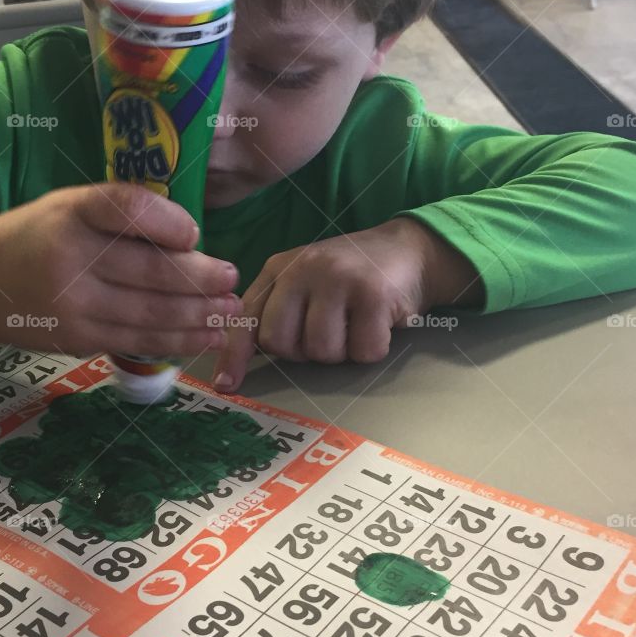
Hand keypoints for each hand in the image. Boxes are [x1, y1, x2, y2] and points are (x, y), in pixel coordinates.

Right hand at [0, 182, 241, 357]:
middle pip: (149, 270)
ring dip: (198, 315)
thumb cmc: (39, 235)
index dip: (167, 222)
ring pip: (149, 314)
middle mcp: (70, 259)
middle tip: (232, 278)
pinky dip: (177, 340)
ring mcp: (73, 306)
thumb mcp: (70, 205)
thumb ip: (122, 214)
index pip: (125, 209)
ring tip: (229, 310)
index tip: (194, 234)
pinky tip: (205, 335)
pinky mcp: (77, 339)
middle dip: (200, 278)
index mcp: (71, 213)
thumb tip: (190, 240)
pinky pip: (137, 341)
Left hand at [212, 218, 481, 391]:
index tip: (226, 386)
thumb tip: (237, 364)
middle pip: (281, 342)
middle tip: (329, 332)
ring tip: (354, 325)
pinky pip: (362, 350)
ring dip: (342, 352)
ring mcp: (338, 278)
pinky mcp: (373, 293)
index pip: (247, 318)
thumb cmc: (350, 278)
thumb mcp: (304, 283)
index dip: (235, 355)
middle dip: (304, 352)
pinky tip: (378, 324)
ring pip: (322, 351)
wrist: (409, 250)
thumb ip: (275, 312)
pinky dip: (373, 348)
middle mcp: (302, 269)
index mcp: (279, 268)